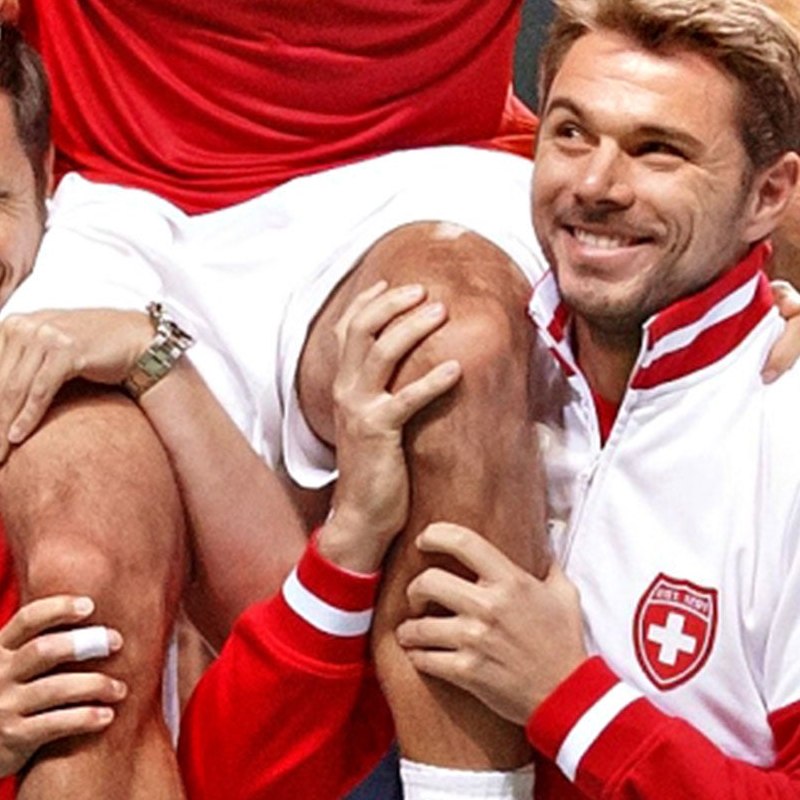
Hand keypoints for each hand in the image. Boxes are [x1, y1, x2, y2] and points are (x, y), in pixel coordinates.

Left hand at [0, 308, 153, 469]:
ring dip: (4, 427)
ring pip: (14, 390)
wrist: (133, 338)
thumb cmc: (89, 343)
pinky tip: (18, 438)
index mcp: (15, 323)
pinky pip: (39, 391)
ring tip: (1, 454)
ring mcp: (45, 335)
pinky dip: (26, 417)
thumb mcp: (46, 337)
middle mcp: (26, 325)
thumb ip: (10, 341)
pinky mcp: (66, 350)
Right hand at [0, 594, 123, 793]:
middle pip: (46, 650)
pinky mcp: (13, 737)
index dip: (59, 608)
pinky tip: (106, 716)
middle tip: (117, 642)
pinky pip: (55, 724)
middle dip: (86, 643)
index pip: (28, 619)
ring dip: (95, 685)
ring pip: (56, 689)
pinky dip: (84, 718)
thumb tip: (78, 617)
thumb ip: (26, 644)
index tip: (90, 605)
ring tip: (121, 688)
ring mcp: (4, 707)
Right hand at [319, 282, 462, 573]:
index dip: (368, 301)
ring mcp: (359, 410)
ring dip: (413, 327)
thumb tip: (409, 364)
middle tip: (424, 290)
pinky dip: (432, 380)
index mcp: (343, 385)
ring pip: (382, 353)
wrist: (360, 517)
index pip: (348, 330)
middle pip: (364, 330)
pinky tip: (456, 368)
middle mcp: (346, 391)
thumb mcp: (371, 421)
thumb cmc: (375, 468)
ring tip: (442, 311)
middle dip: (393, 304)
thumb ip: (381, 391)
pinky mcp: (378, 432)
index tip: (393, 282)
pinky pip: (407, 398)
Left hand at [397, 523, 587, 723]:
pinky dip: (417, 657)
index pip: (463, 542)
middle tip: (417, 596)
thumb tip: (543, 542)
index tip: (424, 540)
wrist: (566, 694)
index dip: (435, 534)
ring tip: (410, 631)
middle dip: (415, 588)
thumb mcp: (564, 595)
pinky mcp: (467, 671)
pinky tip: (419, 655)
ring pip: (419, 625)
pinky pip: (424, 659)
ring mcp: (475, 640)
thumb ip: (548, 566)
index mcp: (510, 581)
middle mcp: (489, 606)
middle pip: (428, 581)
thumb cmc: (565, 643)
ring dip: (409, 629)